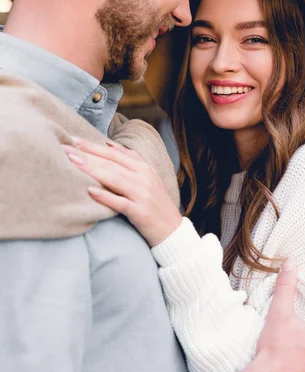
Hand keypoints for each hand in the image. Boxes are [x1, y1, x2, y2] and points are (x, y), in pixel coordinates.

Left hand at [62, 138, 182, 245]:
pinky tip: (90, 191)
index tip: (73, 140)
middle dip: (87, 154)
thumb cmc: (155, 204)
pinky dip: (105, 197)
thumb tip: (107, 145)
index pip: (114, 154)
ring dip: (92, 170)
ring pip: (114, 178)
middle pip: (111, 163)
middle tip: (65, 148)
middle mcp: (144, 177)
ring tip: (72, 163)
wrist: (172, 231)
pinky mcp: (140, 211)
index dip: (93, 146)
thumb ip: (129, 162)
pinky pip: (120, 202)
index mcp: (144, 167)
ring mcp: (142, 194)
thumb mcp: (147, 178)